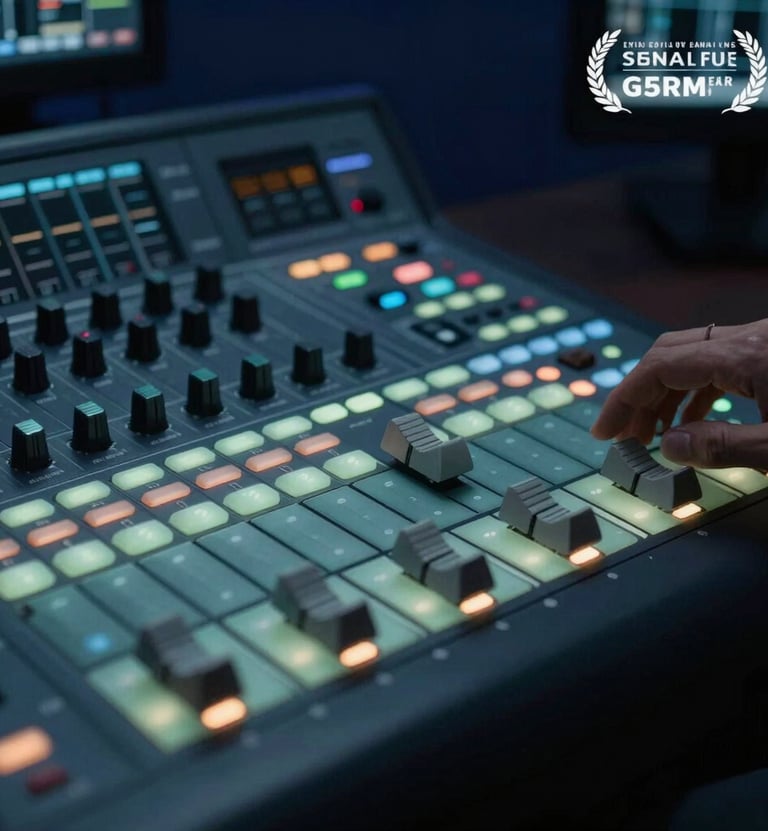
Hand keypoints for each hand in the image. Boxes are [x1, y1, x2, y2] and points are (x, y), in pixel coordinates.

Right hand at [590, 319, 767, 468]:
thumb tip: (670, 446)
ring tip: (653, 434)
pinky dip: (694, 391)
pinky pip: (718, 364)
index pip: (660, 365)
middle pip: (669, 354)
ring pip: (692, 357)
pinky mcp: (767, 352)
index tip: (605, 430)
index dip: (624, 398)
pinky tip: (690, 421)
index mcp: (747, 353)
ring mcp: (759, 341)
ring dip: (664, 394)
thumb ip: (724, 446)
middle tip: (624, 435)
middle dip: (638, 395)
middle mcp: (749, 337)